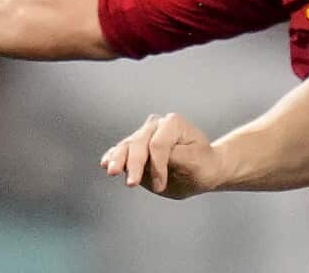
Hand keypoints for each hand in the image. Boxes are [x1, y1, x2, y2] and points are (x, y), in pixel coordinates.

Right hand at [100, 113, 223, 199]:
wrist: (202, 170)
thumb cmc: (202, 164)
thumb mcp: (195, 162)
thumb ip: (174, 157)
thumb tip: (154, 158)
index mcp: (173, 123)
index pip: (158, 144)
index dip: (157, 166)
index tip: (162, 186)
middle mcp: (156, 125)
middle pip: (139, 143)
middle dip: (134, 164)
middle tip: (131, 184)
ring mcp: (144, 136)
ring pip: (126, 146)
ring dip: (118, 159)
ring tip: (111, 171)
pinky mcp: (135, 149)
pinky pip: (121, 151)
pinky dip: (113, 157)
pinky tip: (106, 164)